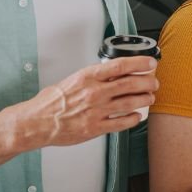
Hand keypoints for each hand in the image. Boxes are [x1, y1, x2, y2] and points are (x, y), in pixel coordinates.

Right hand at [12, 56, 158, 149]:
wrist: (38, 122)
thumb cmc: (52, 101)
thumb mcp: (74, 79)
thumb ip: (94, 77)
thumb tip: (113, 73)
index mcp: (88, 77)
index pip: (121, 66)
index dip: (140, 64)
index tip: (150, 63)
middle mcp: (95, 92)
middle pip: (131, 84)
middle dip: (148, 83)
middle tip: (154, 82)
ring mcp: (97, 111)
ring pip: (131, 103)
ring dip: (145, 99)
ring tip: (150, 98)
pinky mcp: (96, 128)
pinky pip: (122, 123)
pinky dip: (134, 118)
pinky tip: (137, 116)